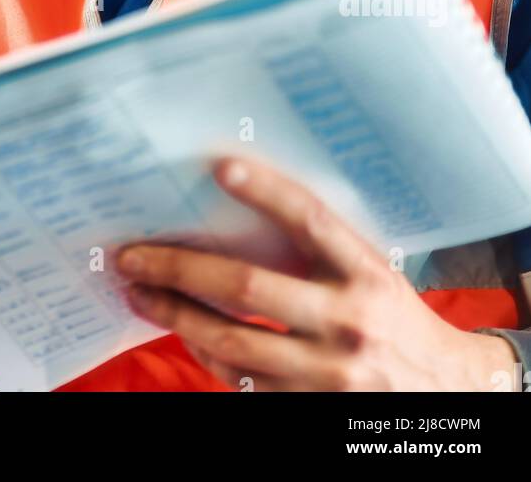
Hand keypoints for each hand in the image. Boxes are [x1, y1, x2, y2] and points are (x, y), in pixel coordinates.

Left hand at [116, 154, 519, 391]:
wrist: (443, 393)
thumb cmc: (393, 316)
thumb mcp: (371, 272)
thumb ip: (320, 246)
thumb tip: (240, 201)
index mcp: (366, 272)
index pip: (312, 221)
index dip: (267, 192)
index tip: (221, 167)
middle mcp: (348, 320)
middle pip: (248, 288)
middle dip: (180, 267)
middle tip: (132, 254)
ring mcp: (328, 372)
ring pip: (232, 341)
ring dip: (175, 314)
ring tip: (139, 292)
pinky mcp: (310, 408)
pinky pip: (240, 380)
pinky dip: (205, 353)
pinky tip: (182, 330)